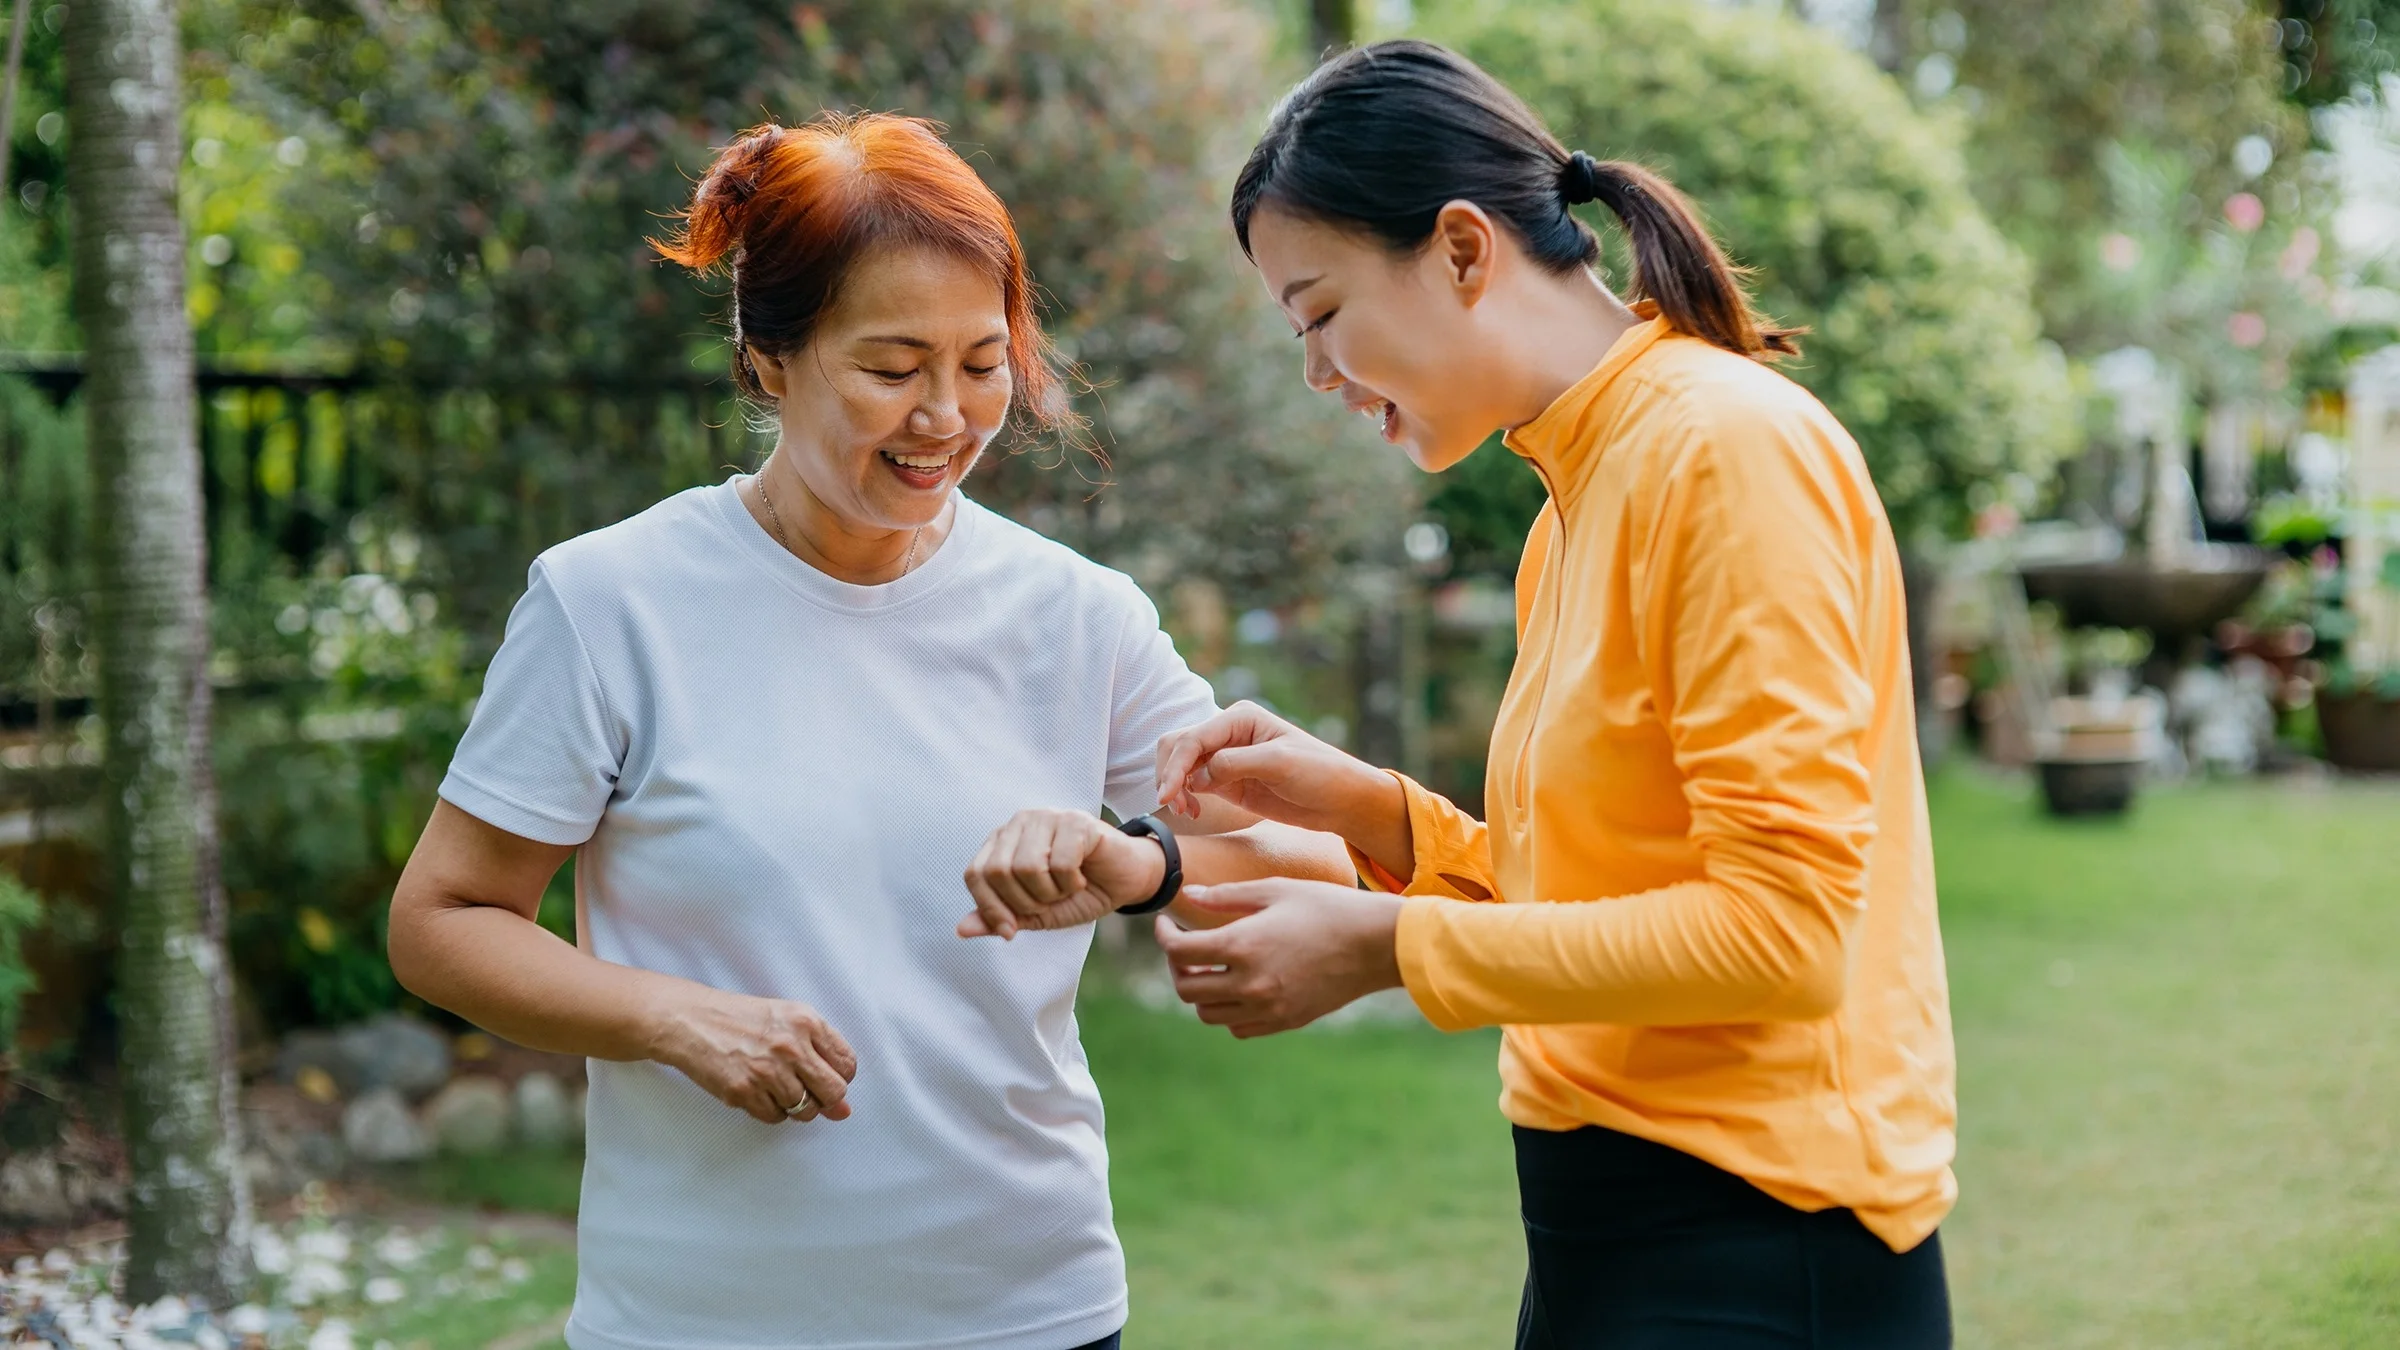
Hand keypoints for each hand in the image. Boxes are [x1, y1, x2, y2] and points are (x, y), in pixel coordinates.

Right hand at [648, 987, 857, 1123]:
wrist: (691, 1020)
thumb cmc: (739, 1018)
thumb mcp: (786, 1020)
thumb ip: (820, 1054)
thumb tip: (843, 1108)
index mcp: (806, 1022)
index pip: (847, 1064)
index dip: (839, 1076)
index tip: (825, 1076)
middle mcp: (791, 1046)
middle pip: (833, 1092)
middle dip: (824, 1098)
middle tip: (806, 1090)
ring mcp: (767, 1071)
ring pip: (805, 1110)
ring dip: (795, 1106)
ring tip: (776, 1087)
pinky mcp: (744, 1092)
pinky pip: (776, 1117)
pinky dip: (771, 1110)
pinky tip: (759, 1091)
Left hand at [958, 808, 1166, 938]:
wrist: (1125, 883)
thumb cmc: (1078, 893)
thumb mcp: (1035, 914)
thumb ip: (999, 917)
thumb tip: (961, 930)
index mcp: (1002, 841)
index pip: (975, 874)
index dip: (990, 908)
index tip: (1010, 931)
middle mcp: (1020, 822)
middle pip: (999, 871)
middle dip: (1025, 902)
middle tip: (1049, 901)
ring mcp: (1048, 816)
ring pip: (1028, 867)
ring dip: (1050, 892)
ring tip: (1066, 888)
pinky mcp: (1076, 821)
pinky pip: (1060, 864)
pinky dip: (1072, 883)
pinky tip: (1082, 877)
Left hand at [1153, 878, 1405, 1036]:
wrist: (1378, 945)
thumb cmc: (1328, 908)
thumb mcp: (1275, 890)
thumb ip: (1226, 896)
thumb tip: (1189, 896)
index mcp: (1243, 946)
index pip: (1180, 951)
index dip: (1163, 936)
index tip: (1166, 925)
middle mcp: (1250, 984)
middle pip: (1186, 989)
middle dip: (1177, 966)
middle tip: (1186, 946)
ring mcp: (1268, 1008)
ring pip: (1208, 1014)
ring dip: (1200, 991)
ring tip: (1211, 968)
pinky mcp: (1285, 1021)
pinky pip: (1238, 1028)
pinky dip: (1227, 1011)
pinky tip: (1238, 987)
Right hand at [1154, 702, 1410, 874]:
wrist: (1341, 800)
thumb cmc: (1319, 772)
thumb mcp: (1280, 763)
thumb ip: (1236, 764)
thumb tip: (1196, 776)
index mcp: (1240, 718)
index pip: (1194, 737)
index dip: (1176, 765)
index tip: (1169, 794)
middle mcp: (1227, 734)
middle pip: (1178, 745)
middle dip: (1169, 773)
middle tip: (1176, 804)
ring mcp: (1225, 758)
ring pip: (1180, 765)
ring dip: (1174, 786)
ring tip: (1186, 810)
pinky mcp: (1227, 782)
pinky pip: (1192, 784)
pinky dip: (1184, 796)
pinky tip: (1193, 811)